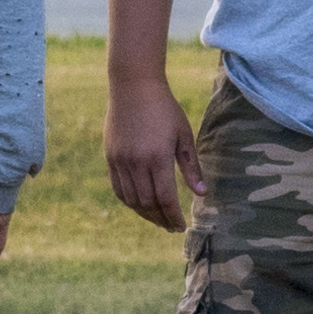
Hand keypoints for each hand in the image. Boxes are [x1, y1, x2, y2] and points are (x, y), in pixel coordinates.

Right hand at [106, 76, 200, 233]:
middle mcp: (136, 162)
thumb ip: (191, 167)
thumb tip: (202, 194)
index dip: (173, 216)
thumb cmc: (164, 108)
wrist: (133, 86)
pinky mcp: (110, 157)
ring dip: (145, 214)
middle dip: (161, 219)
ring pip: (131, 199)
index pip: (165, 198)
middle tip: (171, 227)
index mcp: (158, 157)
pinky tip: (140, 205)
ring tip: (157, 219)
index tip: (181, 226)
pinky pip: (118, 188)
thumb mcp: (183, 135)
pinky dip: (129, 202)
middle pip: (147, 203)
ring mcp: (120, 161)